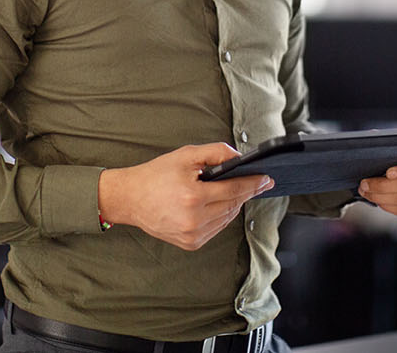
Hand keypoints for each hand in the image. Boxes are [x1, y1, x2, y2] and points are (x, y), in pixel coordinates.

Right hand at [97, 143, 273, 250]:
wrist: (130, 199)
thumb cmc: (155, 175)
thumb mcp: (185, 156)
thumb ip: (215, 152)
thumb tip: (238, 157)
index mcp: (193, 197)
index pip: (234, 191)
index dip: (253, 184)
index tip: (266, 179)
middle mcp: (194, 220)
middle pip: (233, 205)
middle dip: (244, 192)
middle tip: (253, 181)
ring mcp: (192, 235)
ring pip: (227, 219)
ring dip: (232, 204)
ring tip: (228, 190)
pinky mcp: (191, 244)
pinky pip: (216, 228)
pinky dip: (220, 216)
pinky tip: (214, 204)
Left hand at [358, 154, 396, 216]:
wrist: (395, 168)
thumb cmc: (394, 156)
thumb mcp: (393, 149)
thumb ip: (389, 150)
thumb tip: (372, 150)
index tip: (388, 173)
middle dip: (382, 186)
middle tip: (365, 183)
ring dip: (381, 197)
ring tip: (366, 191)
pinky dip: (387, 206)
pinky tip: (377, 200)